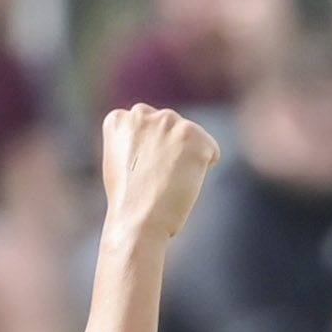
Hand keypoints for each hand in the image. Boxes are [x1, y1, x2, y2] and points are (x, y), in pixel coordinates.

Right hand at [101, 105, 221, 248]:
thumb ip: (136, 142)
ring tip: (168, 181)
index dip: (151, 155)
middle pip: (171, 128)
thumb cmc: (129, 203)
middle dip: (171, 151)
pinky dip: (205, 169)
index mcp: (119, 118)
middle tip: (157, 179)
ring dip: (187, 159)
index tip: (141, 173)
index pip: (148, 128)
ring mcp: (168, 121)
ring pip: (191, 138)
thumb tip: (158, 141)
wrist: (138, 220)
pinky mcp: (194, 135)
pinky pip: (212, 151)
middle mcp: (142, 112)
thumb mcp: (121, 162)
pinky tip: (185, 182)